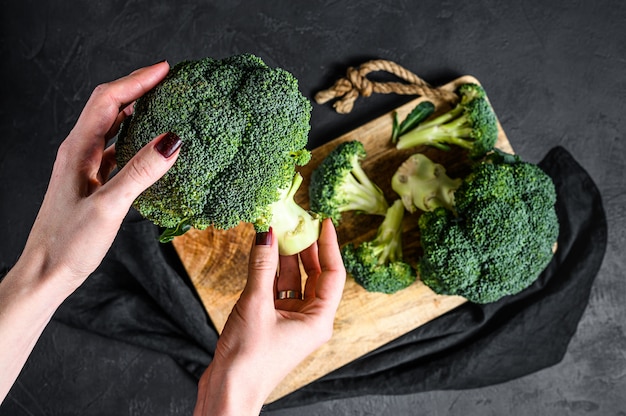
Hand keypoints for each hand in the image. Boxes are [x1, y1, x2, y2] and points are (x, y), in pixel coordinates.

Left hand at [19, 61, 179, 289]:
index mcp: (78, 150)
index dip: (136, 80)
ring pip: (113, 127)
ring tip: (164, 105)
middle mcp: (79, 152)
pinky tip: (152, 147)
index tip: (165, 69)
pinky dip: (136, 140)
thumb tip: (172, 140)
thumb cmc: (68, 243)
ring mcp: (85, 167)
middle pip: (109, 106)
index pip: (108, 100)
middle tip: (169, 82)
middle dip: (138, 88)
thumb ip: (140, 172)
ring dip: (137, 112)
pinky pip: (117, 150)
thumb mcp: (109, 206)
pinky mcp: (92, 183)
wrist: (45, 273)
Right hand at [194, 219, 345, 414]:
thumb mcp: (256, 305)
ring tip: (276, 229)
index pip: (333, 273)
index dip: (329, 245)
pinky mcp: (271, 322)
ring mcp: (290, 321)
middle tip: (295, 221)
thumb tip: (266, 232)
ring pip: (292, 280)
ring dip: (283, 257)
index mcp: (318, 320)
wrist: (228, 392)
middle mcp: (309, 319)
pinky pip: (275, 289)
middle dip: (304, 247)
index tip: (323, 221)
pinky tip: (261, 252)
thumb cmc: (248, 359)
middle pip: (313, 274)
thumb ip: (261, 267)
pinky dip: (269, 271)